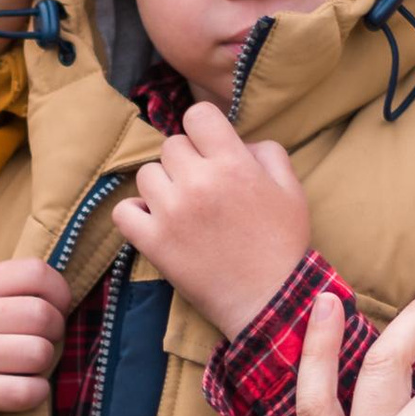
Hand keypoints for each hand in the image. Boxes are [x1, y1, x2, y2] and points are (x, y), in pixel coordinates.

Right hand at [0, 259, 71, 415]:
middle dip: (55, 334)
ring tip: (26, 369)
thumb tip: (71, 292)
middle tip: (40, 345)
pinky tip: (21, 392)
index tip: (56, 310)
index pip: (36, 271)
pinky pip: (28, 391)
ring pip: (40, 353)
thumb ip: (12, 293)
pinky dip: (36, 394)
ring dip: (44, 366)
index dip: (60, 292)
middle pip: (44, 315)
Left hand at [107, 102, 312, 337]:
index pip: (197, 115)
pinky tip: (156, 222)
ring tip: (183, 208)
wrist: (269, 300)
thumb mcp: (291, 189)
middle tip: (202, 187)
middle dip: (186, 161)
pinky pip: (124, 211)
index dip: (204, 129)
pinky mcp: (154, 242)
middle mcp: (199, 182)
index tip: (210, 149)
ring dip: (162, 186)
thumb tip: (238, 142)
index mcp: (233, 164)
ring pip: (147, 174)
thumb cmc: (283, 244)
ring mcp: (172, 212)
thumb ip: (267, 153)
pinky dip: (136, 214)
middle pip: (171, 145)